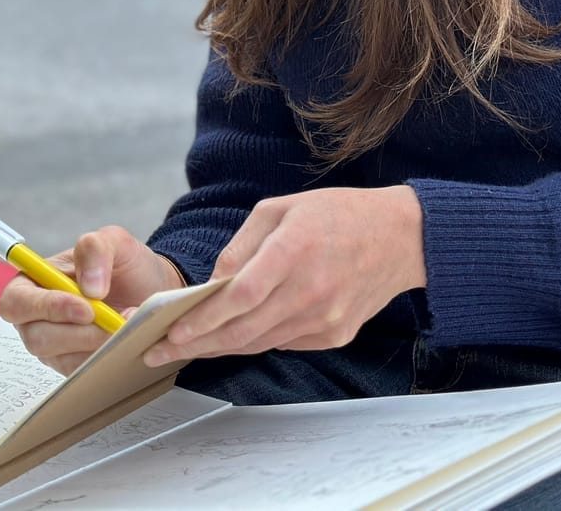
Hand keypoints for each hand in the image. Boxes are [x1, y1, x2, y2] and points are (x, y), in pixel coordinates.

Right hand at [0, 226, 185, 374]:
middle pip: (36, 337)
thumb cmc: (124, 266)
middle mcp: (36, 319)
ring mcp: (54, 346)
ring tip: (123, 327)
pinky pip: (80, 373)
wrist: (151, 291)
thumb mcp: (114, 242)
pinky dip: (103, 360)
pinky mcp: (73, 366)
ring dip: (95, 346)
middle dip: (78, 333)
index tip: (86, 308)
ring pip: (60, 358)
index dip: (46, 308)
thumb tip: (89, 287)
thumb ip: (94, 249)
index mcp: (33, 284)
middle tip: (112, 323)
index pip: (16, 302)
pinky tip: (122, 342)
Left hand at [143, 185, 426, 366]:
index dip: (202, 319)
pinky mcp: (336, 335)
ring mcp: (325, 319)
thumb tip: (212, 283)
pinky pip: (284, 342)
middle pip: (243, 330)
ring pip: (260, 343)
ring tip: (186, 348)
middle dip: (197, 344)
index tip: (171, 331)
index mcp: (293, 252)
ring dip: (220, 348)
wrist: (401, 237)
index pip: (238, 297)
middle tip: (159, 351)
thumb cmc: (336, 215)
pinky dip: (255, 340)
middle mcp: (310, 292)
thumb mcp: (280, 209)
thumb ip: (241, 245)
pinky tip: (232, 336)